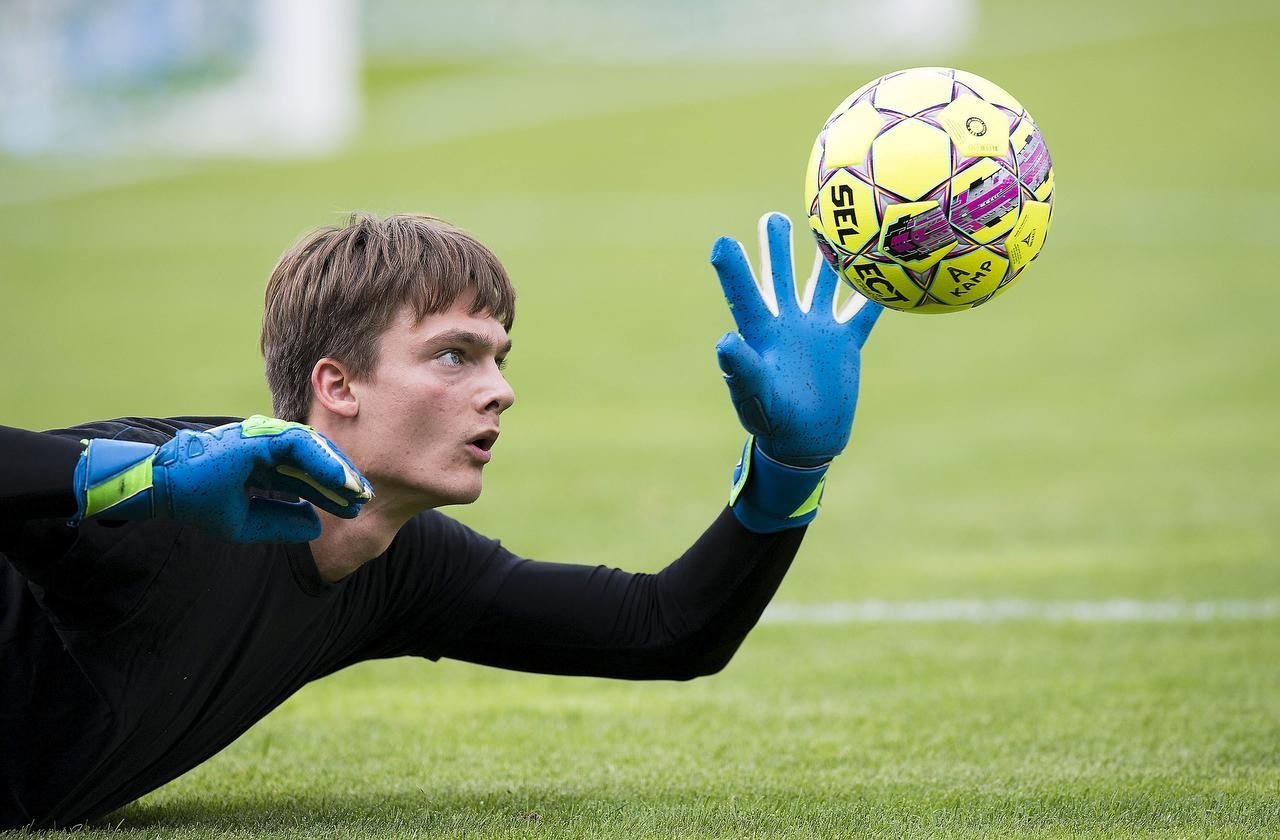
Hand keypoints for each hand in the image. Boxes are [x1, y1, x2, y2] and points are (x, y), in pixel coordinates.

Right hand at [74, 416, 373, 542]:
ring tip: (359, 491)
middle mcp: (266, 448)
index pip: (306, 477)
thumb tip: (316, 526)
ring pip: (313, 450)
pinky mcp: (259, 435)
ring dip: (338, 470)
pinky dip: (323, 460)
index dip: (331, 491)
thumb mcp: (245, 522)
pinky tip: (341, 479)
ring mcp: (263, 438)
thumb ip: (281, 522)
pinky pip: (301, 443)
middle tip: (365, 498)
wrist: (162, 488)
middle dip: (341, 481)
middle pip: (315, 462)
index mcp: (262, 465)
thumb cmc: (197, 502)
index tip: (354, 507)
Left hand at [711, 212, 882, 466]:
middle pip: (780, 275)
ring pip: (820, 283)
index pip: (743, 293)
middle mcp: (787, 324)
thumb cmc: (772, 422)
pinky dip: (877, 291)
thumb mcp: (754, 395)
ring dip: (824, 256)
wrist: (805, 442)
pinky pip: (863, 311)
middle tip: (772, 216)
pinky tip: (891, 265)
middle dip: (776, 245)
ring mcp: (816, 330)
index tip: (721, 240)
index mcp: (761, 333)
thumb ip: (741, 369)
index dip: (732, 268)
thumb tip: (723, 341)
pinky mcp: (844, 343)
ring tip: (828, 224)